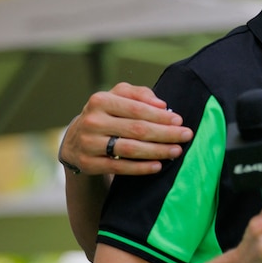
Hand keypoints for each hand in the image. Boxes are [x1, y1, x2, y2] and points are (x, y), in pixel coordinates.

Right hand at [60, 82, 192, 175]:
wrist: (76, 139)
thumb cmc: (107, 114)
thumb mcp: (118, 97)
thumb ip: (140, 94)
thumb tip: (161, 104)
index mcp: (100, 100)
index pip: (136, 108)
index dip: (160, 116)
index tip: (179, 120)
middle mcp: (92, 121)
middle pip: (136, 129)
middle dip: (165, 133)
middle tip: (185, 136)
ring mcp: (89, 143)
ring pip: (130, 148)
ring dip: (157, 151)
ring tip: (176, 151)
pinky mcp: (89, 163)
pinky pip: (120, 167)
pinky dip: (141, 168)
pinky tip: (158, 166)